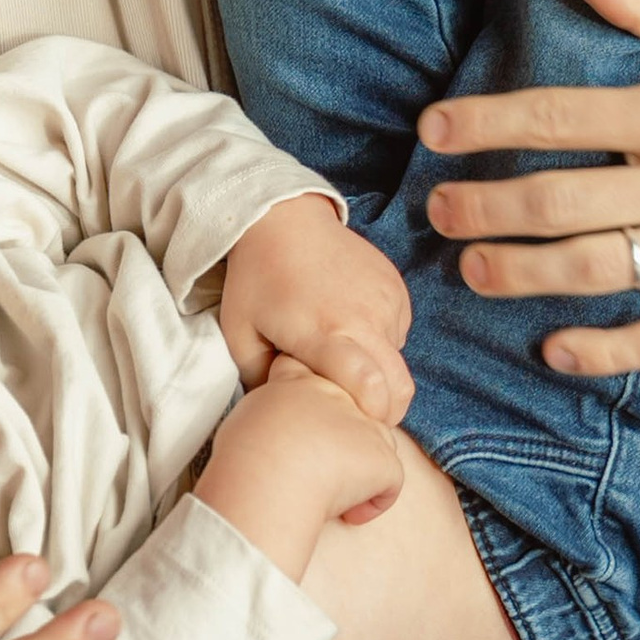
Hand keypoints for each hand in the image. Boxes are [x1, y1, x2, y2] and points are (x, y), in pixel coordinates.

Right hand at [194, 359, 405, 582]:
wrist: (269, 475)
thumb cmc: (243, 454)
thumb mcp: (244, 415)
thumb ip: (267, 412)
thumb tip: (274, 432)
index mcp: (299, 380)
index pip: (313, 375)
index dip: (310, 402)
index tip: (298, 428)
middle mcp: (339, 395)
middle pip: (351, 408)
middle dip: (340, 435)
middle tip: (315, 465)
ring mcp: (366, 426)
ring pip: (378, 442)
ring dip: (361, 466)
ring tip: (332, 490)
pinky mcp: (382, 459)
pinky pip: (391, 482)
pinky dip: (373, 502)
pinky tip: (349, 515)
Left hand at [220, 191, 413, 418]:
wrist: (284, 219)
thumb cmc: (257, 279)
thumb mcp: (240, 335)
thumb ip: (263, 382)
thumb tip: (289, 410)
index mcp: (324, 333)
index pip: (369, 386)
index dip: (370, 413)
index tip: (352, 421)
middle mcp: (365, 318)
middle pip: (399, 387)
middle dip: (385, 411)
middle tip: (356, 411)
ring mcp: (386, 301)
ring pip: (398, 361)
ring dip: (379, 372)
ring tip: (341, 357)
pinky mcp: (397, 287)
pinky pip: (399, 332)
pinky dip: (381, 342)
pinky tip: (349, 329)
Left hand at [420, 0, 639, 375]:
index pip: (557, 118)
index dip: (485, 124)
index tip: (433, 131)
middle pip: (561, 202)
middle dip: (485, 207)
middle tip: (435, 211)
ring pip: (598, 270)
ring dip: (523, 273)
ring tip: (471, 269)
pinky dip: (607, 351)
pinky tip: (555, 348)